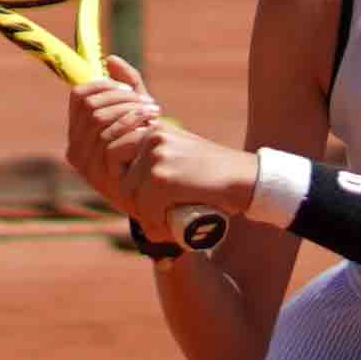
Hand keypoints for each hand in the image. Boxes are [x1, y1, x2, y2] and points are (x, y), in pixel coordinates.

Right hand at [65, 55, 161, 227]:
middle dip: (124, 99)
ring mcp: (85, 165)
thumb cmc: (149, 151)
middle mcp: (76, 149)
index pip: (80, 95)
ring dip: (132, 112)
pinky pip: (111, 141)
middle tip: (150, 105)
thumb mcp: (139, 116)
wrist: (160, 195)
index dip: (106, 86)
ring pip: (100, 121)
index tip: (132, 91)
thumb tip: (110, 60)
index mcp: (79, 133)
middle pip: (91, 106)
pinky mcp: (99, 177)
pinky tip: (152, 131)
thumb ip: (128, 87)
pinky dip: (134, 129)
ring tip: (155, 116)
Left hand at [128, 117, 253, 239]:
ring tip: (162, 225)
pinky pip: (145, 208)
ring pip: (130, 194)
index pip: (114, 154)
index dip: (123, 181)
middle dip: (129, 199)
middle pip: (118, 175)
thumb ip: (157, 157)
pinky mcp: (163, 178)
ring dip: (143, 216)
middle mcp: (152, 137)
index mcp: (154, 129)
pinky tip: (168, 231)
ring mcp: (157, 156)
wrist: (246, 179)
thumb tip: (121, 179)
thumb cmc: (214, 175)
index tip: (141, 200)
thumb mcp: (181, 154)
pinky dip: (154, 225)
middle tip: (150, 216)